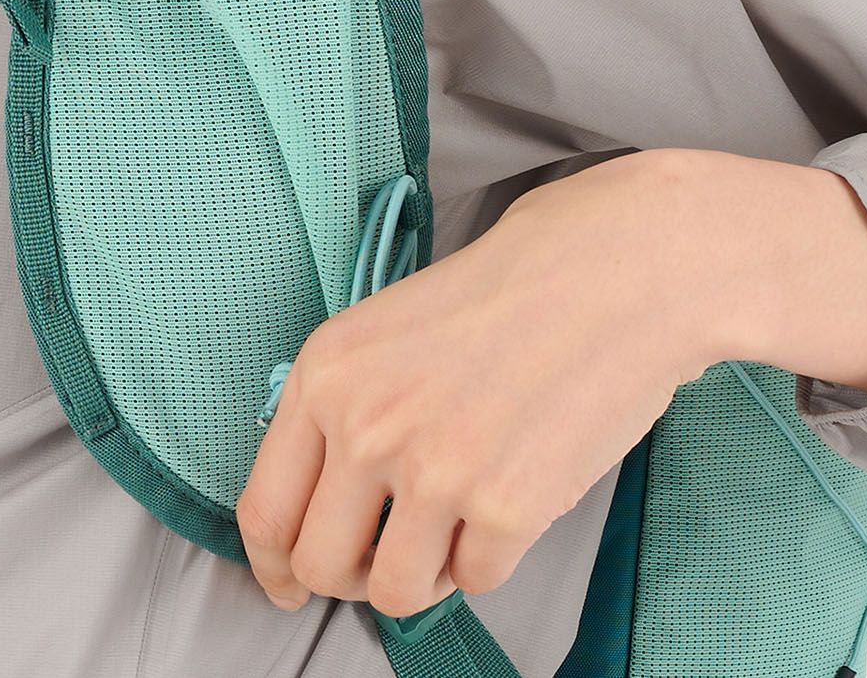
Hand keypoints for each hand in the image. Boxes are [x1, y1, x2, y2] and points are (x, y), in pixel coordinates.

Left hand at [235, 150, 740, 618]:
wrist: (604, 275)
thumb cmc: (501, 295)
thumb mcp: (380, 332)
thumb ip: (338, 411)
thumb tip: (315, 504)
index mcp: (324, 376)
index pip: (263, 510)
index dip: (274, 566)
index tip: (289, 584)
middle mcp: (364, 426)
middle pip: (320, 566)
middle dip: (350, 578)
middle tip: (383, 558)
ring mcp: (433, 471)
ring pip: (394, 592)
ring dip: (423, 574)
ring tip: (453, 523)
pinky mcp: (506, 508)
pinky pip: (474, 581)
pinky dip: (489, 556)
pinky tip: (507, 495)